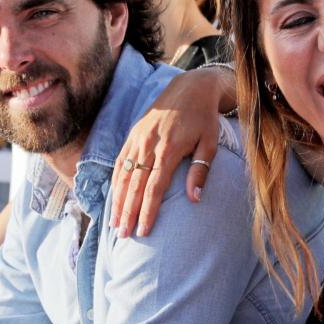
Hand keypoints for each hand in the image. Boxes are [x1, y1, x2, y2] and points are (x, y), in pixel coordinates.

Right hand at [110, 68, 226, 237]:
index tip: (144, 232)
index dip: (147, 212)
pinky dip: (116, 180)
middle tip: (123, 235)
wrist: (190, 88)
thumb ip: (200, 171)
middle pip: (135, 185)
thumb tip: (195, 199)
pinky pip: (120, 160)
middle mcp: (149, 145)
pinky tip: (114, 196)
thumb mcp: (209, 143)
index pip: (154, 188)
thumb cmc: (204, 119)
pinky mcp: (133, 133)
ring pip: (123, 174)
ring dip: (118, 200)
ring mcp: (138, 138)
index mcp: (168, 149)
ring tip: (115, 222)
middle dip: (128, 212)